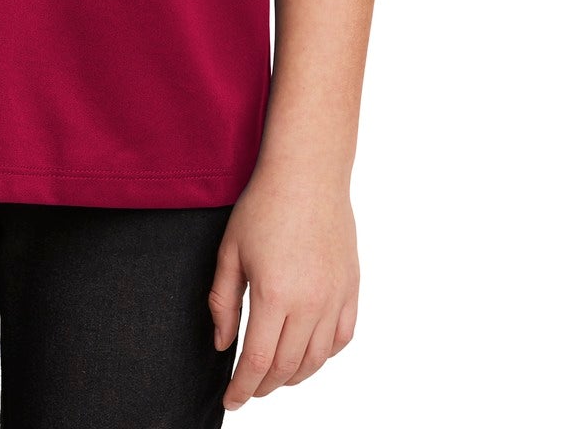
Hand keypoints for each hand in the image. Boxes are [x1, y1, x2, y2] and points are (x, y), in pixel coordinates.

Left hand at [208, 167, 358, 409]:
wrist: (307, 173)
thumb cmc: (264, 206)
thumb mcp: (230, 251)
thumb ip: (223, 302)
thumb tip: (223, 344)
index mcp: (274, 295)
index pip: (258, 362)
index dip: (243, 388)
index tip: (231, 401)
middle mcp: (309, 303)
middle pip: (288, 368)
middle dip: (265, 386)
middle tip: (249, 388)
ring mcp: (335, 297)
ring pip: (317, 359)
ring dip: (295, 376)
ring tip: (275, 376)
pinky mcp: (351, 288)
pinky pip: (343, 338)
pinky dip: (325, 355)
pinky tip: (309, 353)